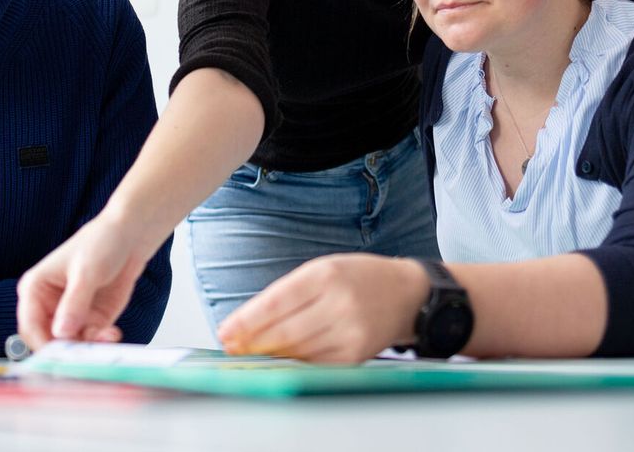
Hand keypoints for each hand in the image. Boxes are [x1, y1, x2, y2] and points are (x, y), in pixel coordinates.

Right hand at [16, 211, 153, 348]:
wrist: (130, 238)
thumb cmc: (101, 243)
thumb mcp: (86, 272)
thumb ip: (74, 303)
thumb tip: (61, 333)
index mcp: (35, 289)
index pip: (29, 326)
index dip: (41, 344)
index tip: (58, 357)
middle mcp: (49, 306)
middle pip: (48, 341)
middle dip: (67, 350)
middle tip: (85, 354)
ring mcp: (71, 316)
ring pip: (71, 345)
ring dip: (88, 348)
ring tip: (106, 337)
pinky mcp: (91, 321)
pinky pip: (91, 342)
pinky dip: (101, 342)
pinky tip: (112, 333)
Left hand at [216, 254, 429, 363]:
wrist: (408, 294)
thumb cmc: (360, 277)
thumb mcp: (324, 268)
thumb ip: (290, 291)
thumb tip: (250, 320)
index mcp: (326, 274)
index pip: (276, 301)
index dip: (247, 320)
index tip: (226, 330)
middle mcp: (339, 303)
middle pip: (284, 330)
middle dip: (252, 342)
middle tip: (230, 346)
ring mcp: (350, 331)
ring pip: (298, 351)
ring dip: (269, 355)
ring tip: (249, 354)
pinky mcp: (357, 354)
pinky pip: (316, 364)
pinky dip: (295, 364)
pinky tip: (279, 361)